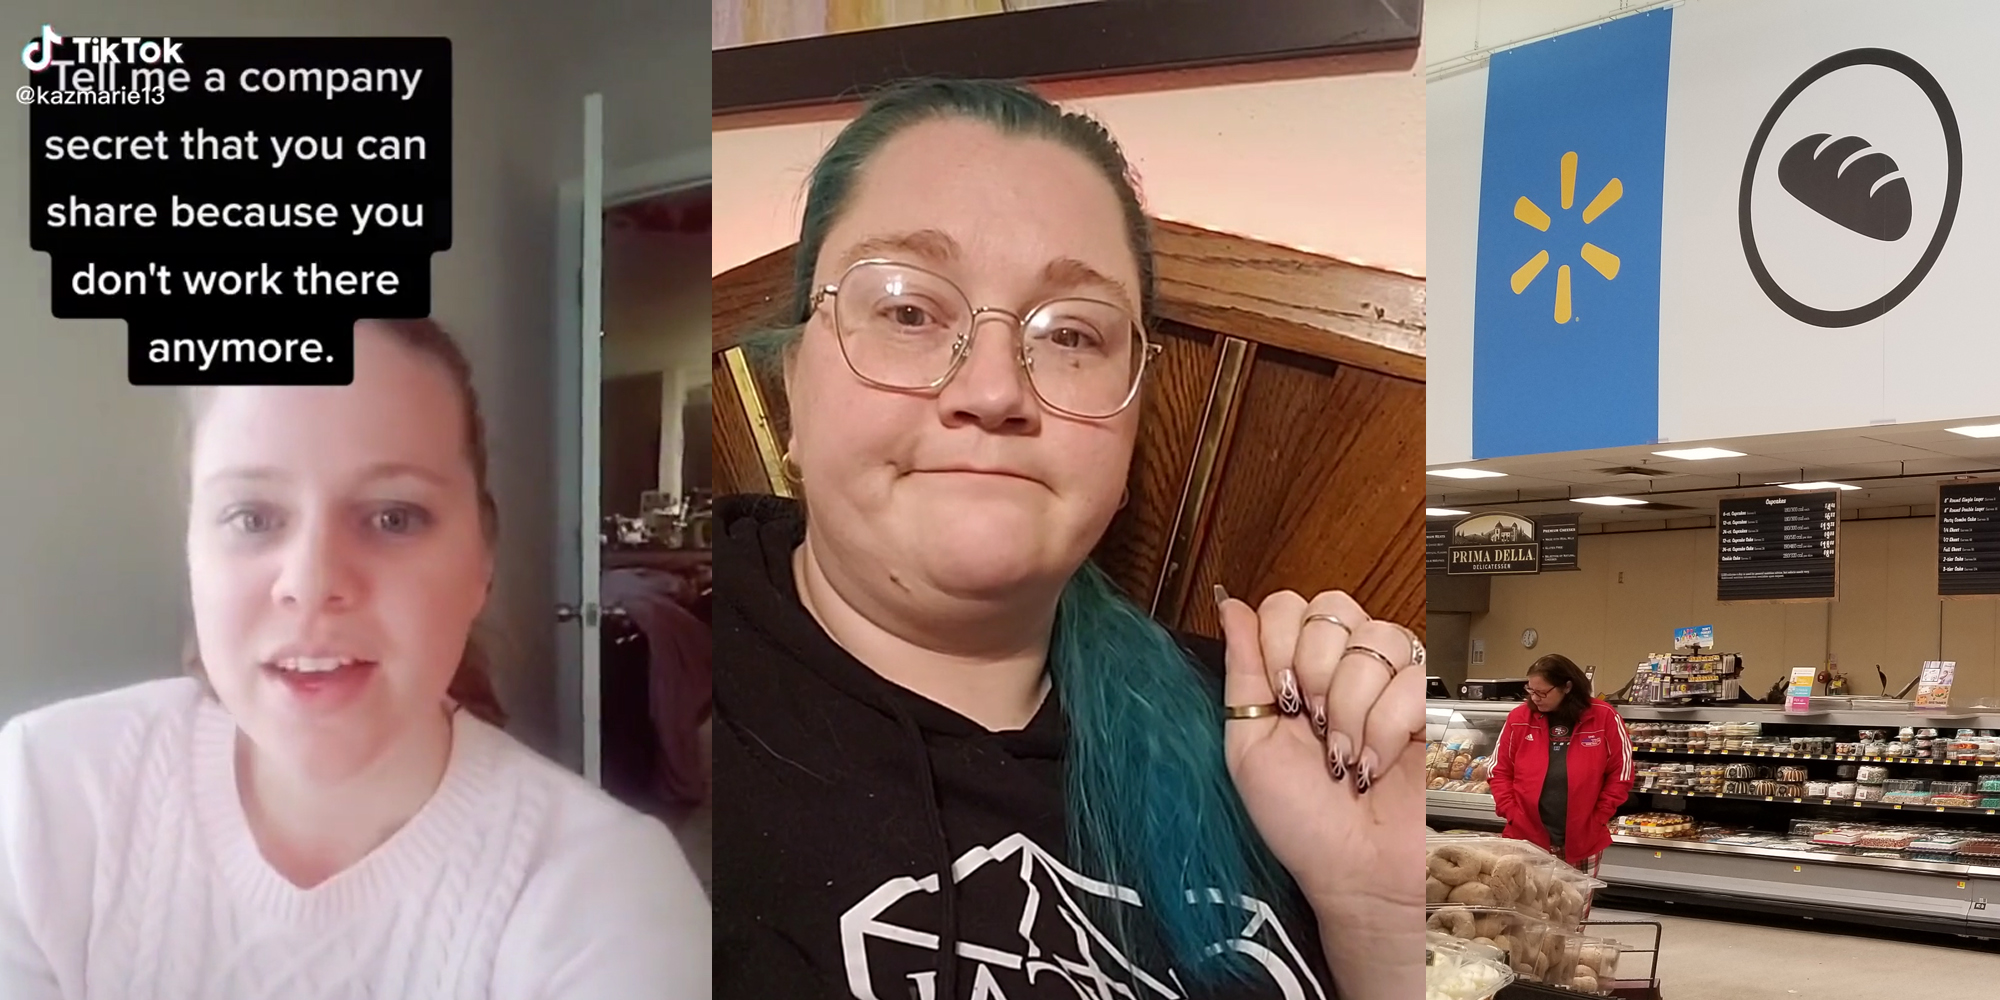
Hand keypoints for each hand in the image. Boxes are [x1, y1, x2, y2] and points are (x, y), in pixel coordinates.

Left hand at [1214, 587, 1424, 992]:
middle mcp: (1342, 666)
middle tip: (1312, 725)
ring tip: (1344, 753)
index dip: (1280, 645)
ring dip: (1351, 707)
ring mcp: (1388, 682)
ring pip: (1375, 641)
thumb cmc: (1299, 819)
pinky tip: (1375, 763)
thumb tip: (1230, 606)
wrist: (1354, 870)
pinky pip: (1410, 682)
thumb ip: (1241, 670)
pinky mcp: (1428, 704)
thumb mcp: (1248, 745)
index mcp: (1294, 669)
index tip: (1280, 699)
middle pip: (1332, 609)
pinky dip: (1386, 730)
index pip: (1287, 606)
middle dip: (1315, 671)